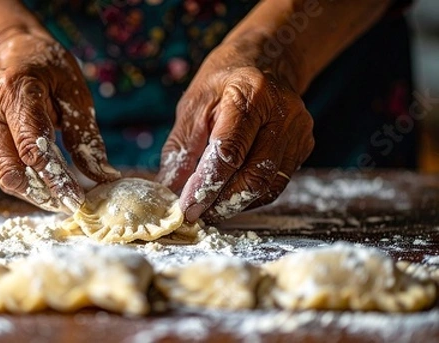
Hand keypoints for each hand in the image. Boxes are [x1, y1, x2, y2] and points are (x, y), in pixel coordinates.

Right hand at [0, 28, 119, 213]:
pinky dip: (22, 181)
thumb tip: (103, 176)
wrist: (11, 50)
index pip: (32, 146)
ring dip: (31, 191)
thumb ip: (86, 138)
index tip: (76, 199)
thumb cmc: (49, 69)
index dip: (54, 178)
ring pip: (1, 173)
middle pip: (10, 167)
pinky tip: (44, 186)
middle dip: (41, 193)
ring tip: (60, 199)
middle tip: (69, 205)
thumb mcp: (75, 94)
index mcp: (17, 90)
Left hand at [156, 43, 313, 222]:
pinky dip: (251, 196)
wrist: (264, 64)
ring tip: (210, 209)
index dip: (206, 184)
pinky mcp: (304, 146)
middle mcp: (282, 112)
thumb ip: (181, 148)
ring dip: (235, 204)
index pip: (229, 150)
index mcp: (250, 92)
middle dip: (221, 202)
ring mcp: (298, 130)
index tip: (186, 207)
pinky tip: (230, 196)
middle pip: (253, 174)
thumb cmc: (221, 85)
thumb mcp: (193, 106)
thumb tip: (169, 190)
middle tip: (196, 214)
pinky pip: (276, 183)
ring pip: (267, 185)